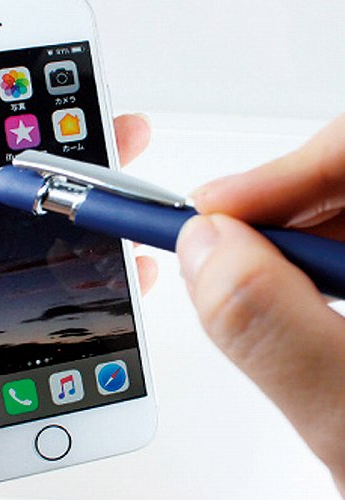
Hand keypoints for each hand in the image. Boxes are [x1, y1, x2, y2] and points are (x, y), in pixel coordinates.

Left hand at [0, 85, 154, 498]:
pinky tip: (122, 291)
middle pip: (26, 209)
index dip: (22, 132)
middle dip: (76, 173)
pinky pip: (52, 324)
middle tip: (122, 142)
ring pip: (49, 264)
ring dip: (93, 238)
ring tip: (133, 214)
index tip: (64, 104)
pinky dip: (92, 306)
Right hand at [177, 114, 344, 492]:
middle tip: (209, 239)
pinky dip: (290, 263)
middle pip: (342, 177)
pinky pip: (332, 247)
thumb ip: (272, 332)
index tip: (210, 209)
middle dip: (267, 207)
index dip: (279, 174)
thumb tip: (205, 249)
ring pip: (334, 211)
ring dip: (274, 237)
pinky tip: (275, 290)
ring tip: (233, 270)